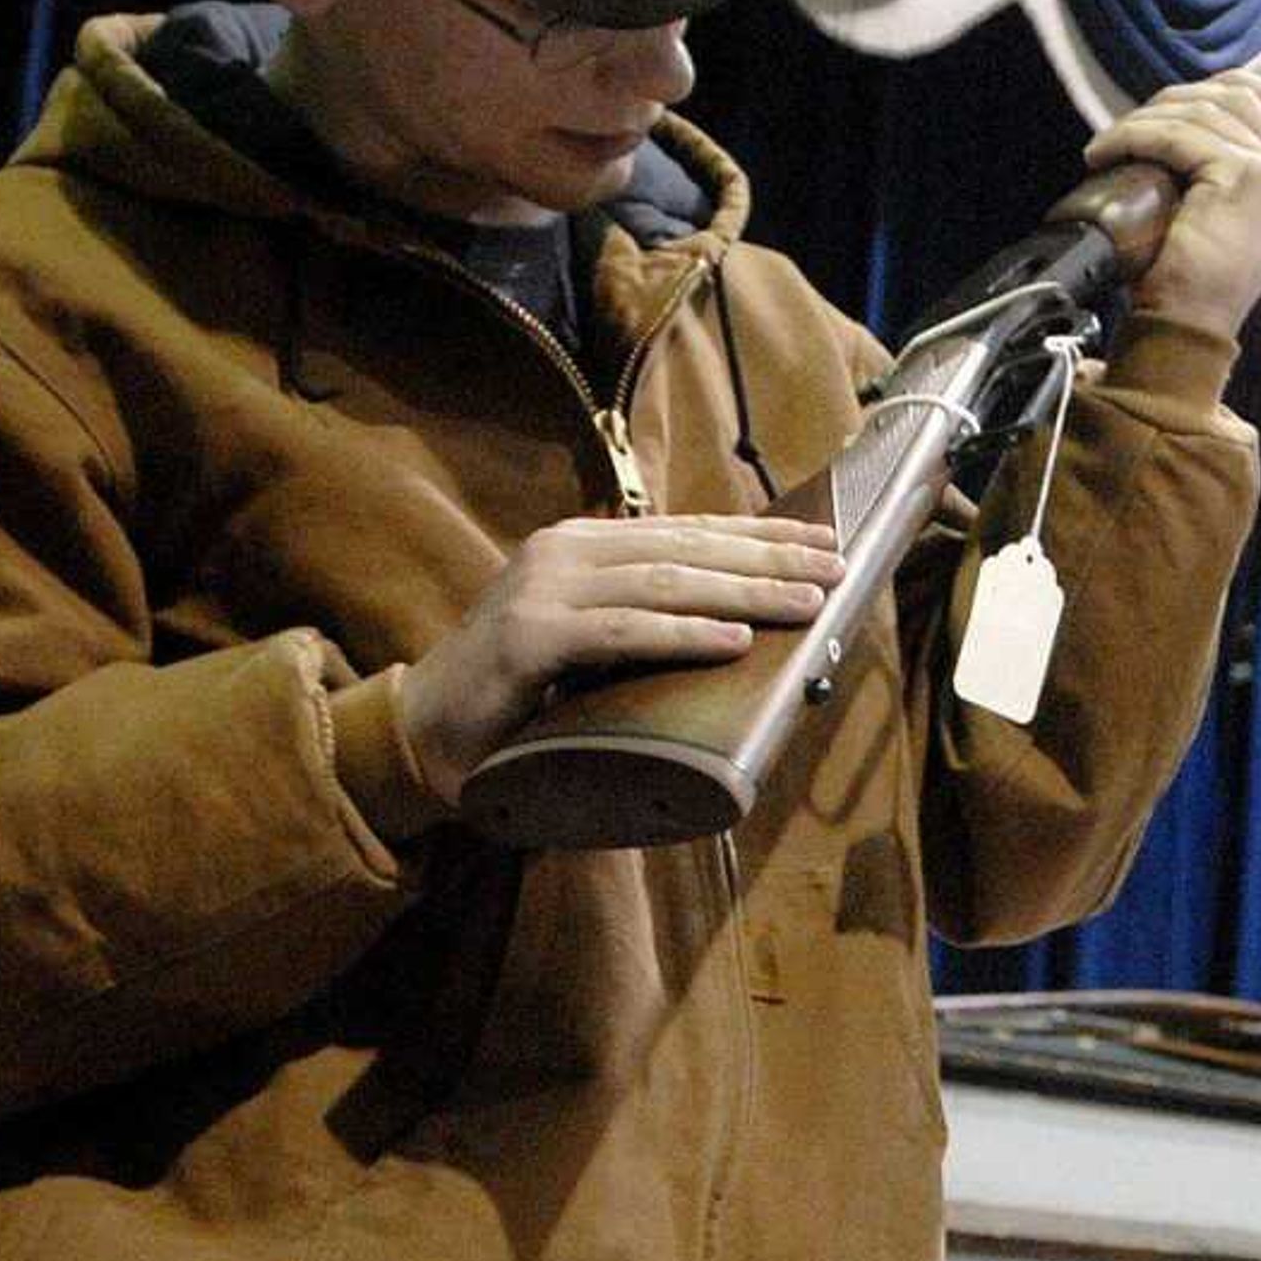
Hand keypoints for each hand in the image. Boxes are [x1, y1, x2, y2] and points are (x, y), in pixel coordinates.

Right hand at [397, 514, 841, 794]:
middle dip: (768, 558)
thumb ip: (641, 618)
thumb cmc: (518, 692)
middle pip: (687, 549)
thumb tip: (736, 625)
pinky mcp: (529, 638)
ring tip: (805, 603)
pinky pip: (622, 633)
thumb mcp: (591, 642)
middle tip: (834, 568)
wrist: (425, 728)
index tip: (823, 541)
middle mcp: (564, 552)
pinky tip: (733, 641)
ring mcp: (544, 591)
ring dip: (743, 593)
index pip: (687, 532)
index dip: (759, 535)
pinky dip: (683, 636)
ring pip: (664, 584)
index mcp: (583, 545)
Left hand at [1084, 68, 1260, 342]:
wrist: (1190, 326)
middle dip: (1178, 100)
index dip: (1225, 88)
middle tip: (1133, 125)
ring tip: (1111, 144)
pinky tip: (1107, 152)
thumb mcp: (1226, 211)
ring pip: (1204, 111)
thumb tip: (1189, 108)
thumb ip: (1228, 163)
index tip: (1174, 103)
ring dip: (1146, 118)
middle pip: (1240, 96)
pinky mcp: (1245, 177)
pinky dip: (1135, 135)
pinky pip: (1178, 135)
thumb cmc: (1196, 278)